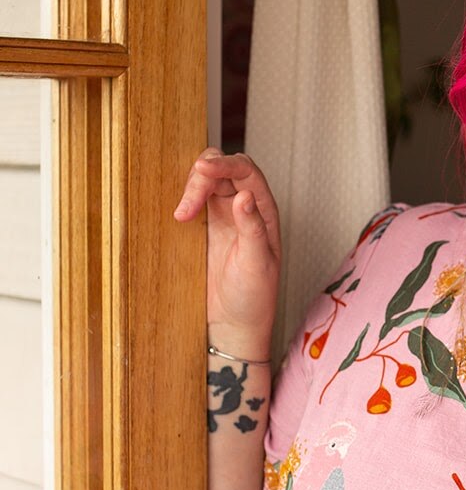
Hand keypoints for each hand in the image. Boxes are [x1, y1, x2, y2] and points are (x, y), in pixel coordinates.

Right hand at [174, 150, 280, 354]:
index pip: (246, 171)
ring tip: (181, 217)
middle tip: (187, 207)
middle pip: (222, 170)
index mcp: (264, 211)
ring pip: (205, 181)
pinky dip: (183, 199)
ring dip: (190, 188)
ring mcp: (222, 216)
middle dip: (202, 176)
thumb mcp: (257, 265)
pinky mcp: (203, 228)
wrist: (234, 325)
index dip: (224, 164)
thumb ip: (252, 229)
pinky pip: (193, 200)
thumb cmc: (254, 299)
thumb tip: (244, 196)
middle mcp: (244, 208)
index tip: (201, 169)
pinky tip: (178, 215)